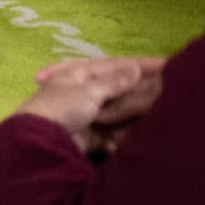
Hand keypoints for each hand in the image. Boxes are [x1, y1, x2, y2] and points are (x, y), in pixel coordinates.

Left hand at [21, 55, 160, 146]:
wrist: (39, 141)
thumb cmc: (63, 107)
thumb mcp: (90, 90)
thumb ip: (113, 81)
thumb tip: (134, 69)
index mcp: (79, 74)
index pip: (115, 65)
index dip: (140, 64)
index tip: (166, 64)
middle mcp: (81, 91)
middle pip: (116, 89)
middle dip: (136, 91)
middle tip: (165, 91)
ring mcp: (84, 114)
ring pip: (115, 112)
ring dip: (129, 115)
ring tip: (154, 115)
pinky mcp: (86, 136)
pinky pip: (108, 135)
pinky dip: (117, 138)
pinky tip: (125, 141)